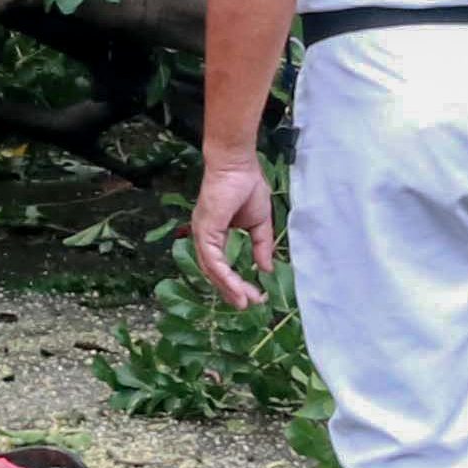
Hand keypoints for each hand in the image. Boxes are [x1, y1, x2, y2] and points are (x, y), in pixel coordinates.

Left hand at [187, 154, 278, 307]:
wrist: (238, 164)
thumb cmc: (246, 186)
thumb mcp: (259, 223)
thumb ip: (261, 246)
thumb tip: (266, 270)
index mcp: (215, 234)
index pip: (221, 266)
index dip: (236, 282)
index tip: (255, 296)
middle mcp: (204, 237)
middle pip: (214, 273)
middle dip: (232, 291)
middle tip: (250, 304)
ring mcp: (202, 233)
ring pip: (211, 270)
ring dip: (228, 288)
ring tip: (244, 302)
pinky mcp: (204, 230)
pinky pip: (212, 260)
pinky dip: (224, 276)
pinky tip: (236, 288)